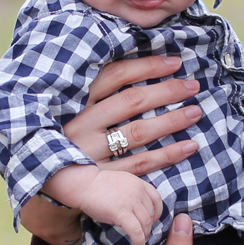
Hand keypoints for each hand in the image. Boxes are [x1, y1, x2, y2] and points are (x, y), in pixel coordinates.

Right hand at [22, 55, 207, 244]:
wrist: (48, 182)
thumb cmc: (69, 136)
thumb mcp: (73, 108)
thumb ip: (99, 90)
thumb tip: (142, 63)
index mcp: (75, 102)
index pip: (114, 76)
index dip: (147, 67)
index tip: (175, 63)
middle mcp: (82, 125)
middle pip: (130, 102)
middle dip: (165, 91)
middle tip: (193, 86)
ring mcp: (92, 153)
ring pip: (137, 132)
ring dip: (170, 121)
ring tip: (195, 112)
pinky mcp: (103, 178)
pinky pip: (140, 165)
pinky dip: (167, 155)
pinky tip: (190, 146)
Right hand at [43, 163, 164, 244]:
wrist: (84, 184)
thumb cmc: (97, 185)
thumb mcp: (121, 183)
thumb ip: (132, 193)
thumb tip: (136, 209)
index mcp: (139, 183)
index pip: (156, 199)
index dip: (157, 213)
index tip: (152, 221)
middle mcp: (138, 192)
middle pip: (151, 214)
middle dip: (149, 226)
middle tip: (143, 234)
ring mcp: (131, 202)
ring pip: (146, 224)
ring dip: (144, 235)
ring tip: (139, 242)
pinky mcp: (122, 213)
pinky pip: (136, 231)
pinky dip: (139, 242)